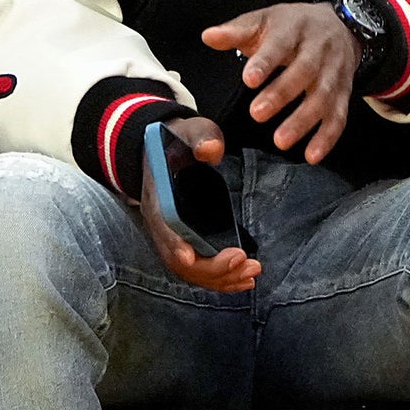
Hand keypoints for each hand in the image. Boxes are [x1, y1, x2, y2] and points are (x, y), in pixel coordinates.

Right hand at [138, 116, 261, 292]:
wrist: (162, 151)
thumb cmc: (179, 141)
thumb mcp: (191, 130)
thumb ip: (202, 137)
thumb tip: (211, 150)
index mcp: (157, 195)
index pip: (161, 224)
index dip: (173, 242)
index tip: (191, 255)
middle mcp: (159, 222)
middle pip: (177, 258)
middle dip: (212, 268)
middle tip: (248, 264)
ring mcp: (169, 236)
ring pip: (188, 270)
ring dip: (219, 278)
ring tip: (252, 275)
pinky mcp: (183, 243)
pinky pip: (197, 270)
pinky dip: (218, 279)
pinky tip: (242, 279)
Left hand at [202, 2, 357, 164]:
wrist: (341, 25)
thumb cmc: (293, 26)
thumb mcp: (264, 20)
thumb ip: (235, 32)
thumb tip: (208, 36)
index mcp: (294, 30)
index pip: (280, 45)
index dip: (265, 62)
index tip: (249, 79)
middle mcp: (318, 51)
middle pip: (303, 72)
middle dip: (281, 94)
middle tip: (256, 114)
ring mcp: (333, 74)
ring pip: (322, 98)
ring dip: (303, 121)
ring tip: (280, 141)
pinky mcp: (344, 94)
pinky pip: (339, 117)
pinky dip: (327, 138)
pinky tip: (311, 156)